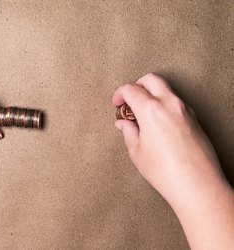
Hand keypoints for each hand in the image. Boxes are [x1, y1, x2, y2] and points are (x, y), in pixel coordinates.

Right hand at [112, 73, 233, 248]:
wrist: (197, 185)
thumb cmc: (166, 172)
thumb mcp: (137, 151)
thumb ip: (129, 132)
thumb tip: (124, 124)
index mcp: (152, 110)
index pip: (131, 89)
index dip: (119, 94)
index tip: (117, 103)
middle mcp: (170, 104)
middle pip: (151, 79)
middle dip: (136, 86)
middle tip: (128, 102)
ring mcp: (185, 110)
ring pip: (165, 89)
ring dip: (151, 95)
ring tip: (142, 115)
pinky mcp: (194, 119)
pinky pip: (175, 102)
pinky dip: (163, 104)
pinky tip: (157, 123)